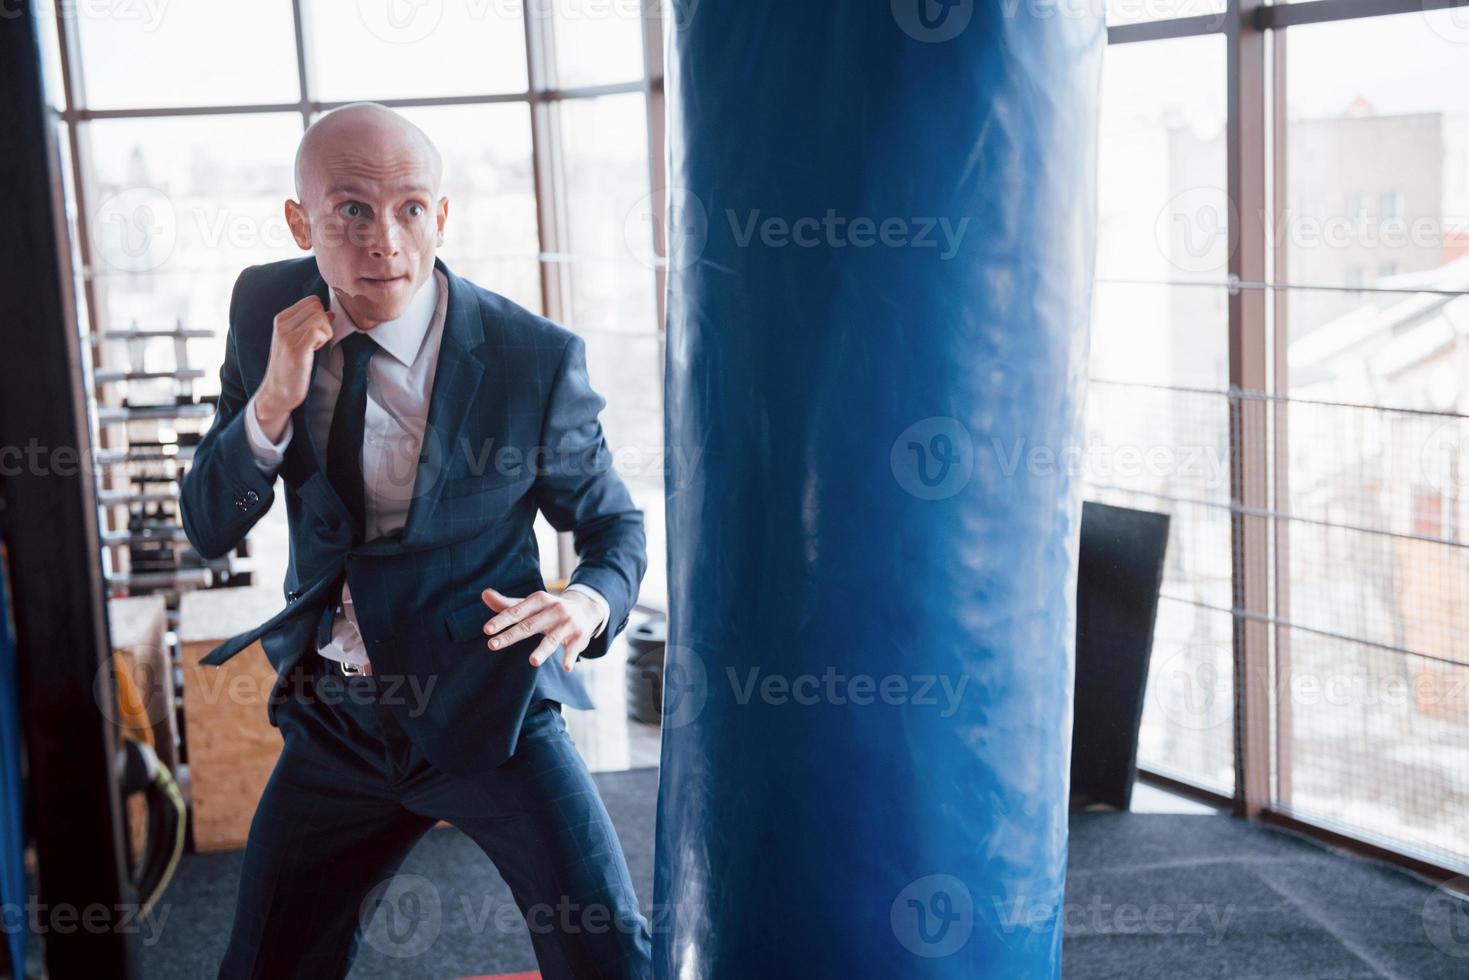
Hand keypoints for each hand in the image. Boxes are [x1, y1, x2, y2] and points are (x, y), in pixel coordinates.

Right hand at [255, 295, 334, 439]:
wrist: (277, 392)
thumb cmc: (291, 367)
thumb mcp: (298, 340)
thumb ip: (311, 324)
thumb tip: (330, 312)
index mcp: (281, 319)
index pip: (312, 300)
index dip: (320, 315)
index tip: (315, 332)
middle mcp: (281, 324)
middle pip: (317, 306)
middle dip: (324, 322)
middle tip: (316, 341)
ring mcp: (287, 336)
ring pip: (321, 317)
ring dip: (325, 333)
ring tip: (314, 347)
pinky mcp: (295, 349)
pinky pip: (319, 331)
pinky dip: (324, 340)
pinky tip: (314, 351)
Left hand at [481, 587, 600, 672]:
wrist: (586, 608)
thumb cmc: (550, 609)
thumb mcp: (531, 604)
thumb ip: (507, 604)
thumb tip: (484, 594)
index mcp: (539, 600)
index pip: (517, 611)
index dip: (502, 620)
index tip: (487, 630)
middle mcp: (554, 610)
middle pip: (529, 626)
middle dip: (511, 635)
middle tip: (492, 645)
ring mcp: (567, 624)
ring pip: (552, 639)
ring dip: (543, 651)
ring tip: (533, 662)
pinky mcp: (579, 637)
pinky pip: (573, 649)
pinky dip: (570, 658)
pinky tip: (566, 667)